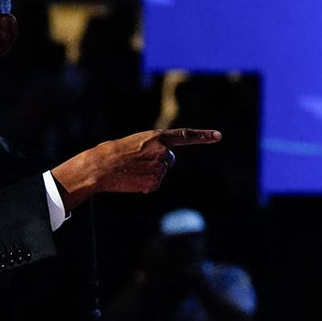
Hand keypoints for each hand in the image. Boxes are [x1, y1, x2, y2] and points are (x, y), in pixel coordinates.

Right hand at [51, 128, 221, 209]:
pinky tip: (133, 179)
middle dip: (157, 162)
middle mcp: (164, 152)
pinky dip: (145, 184)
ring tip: (132, 169)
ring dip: (149, 173)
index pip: (186, 136)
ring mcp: (160, 169)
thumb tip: (167, 164)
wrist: (103, 165)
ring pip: (161, 173)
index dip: (203, 136)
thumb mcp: (139, 142)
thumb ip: (157, 148)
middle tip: (137, 161)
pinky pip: (154, 185)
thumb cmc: (118, 152)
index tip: (218, 135)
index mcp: (159, 138)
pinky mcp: (155, 183)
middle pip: (169, 160)